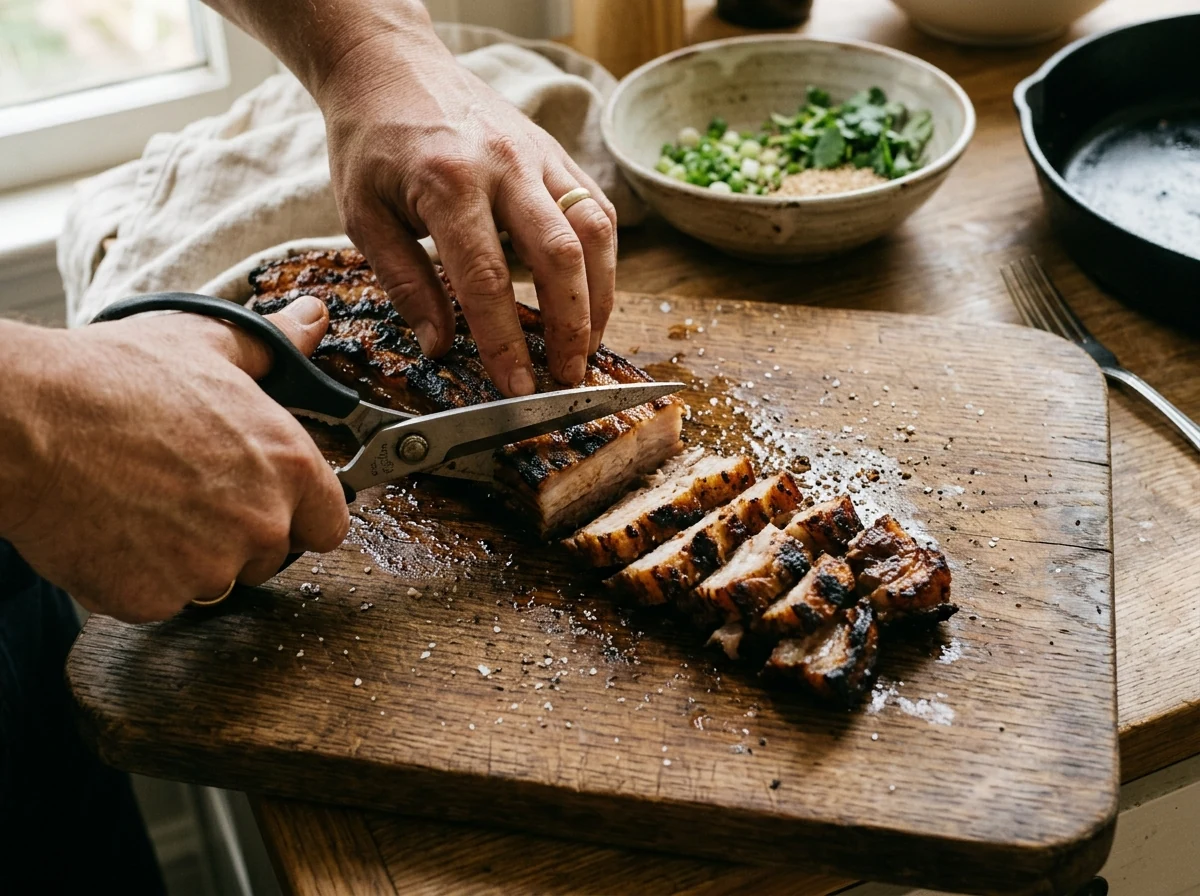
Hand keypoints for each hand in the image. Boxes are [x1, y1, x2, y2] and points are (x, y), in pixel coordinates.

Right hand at [1, 296, 348, 622]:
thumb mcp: (207, 342)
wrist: (27, 421)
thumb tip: (312, 319)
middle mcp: (262, 521)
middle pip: (271, 554)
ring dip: (187, 557)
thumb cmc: (115, 377)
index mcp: (289, 464)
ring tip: (141, 502)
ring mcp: (210, 567)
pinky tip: (112, 528)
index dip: (300, 515)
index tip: (269, 502)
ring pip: (213, 579)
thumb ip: (274, 345)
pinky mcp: (155, 599)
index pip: (329, 523)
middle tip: (184, 491)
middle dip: (237, 534)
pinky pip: (159, 598)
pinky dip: (137, 575)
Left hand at [314, 20, 617, 396]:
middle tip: (567, 375)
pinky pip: (595, 205)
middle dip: (571, 325)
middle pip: (559, 255)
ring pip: (593, 228)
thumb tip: (441, 344)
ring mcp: (537, 154)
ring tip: (589, 342)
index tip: (518, 387)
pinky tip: (592, 293)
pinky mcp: (555, 150)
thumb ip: (404, 282)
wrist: (390, 65)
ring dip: (600, 295)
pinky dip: (603, 257)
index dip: (506, 341)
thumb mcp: (363, 215)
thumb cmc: (372, 141)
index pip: (487, 279)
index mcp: (447, 183)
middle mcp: (503, 165)